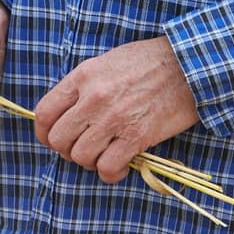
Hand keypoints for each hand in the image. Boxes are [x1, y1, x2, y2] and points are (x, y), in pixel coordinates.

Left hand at [34, 36, 198, 183]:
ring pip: (81, 156)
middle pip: (58, 140)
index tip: (52, 138)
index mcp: (83, 76)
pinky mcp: (136, 136)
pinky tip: (119, 165)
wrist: (189, 65)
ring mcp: (114, 118)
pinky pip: (108, 167)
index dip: (43, 133)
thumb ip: (83, 86)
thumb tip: (66, 114)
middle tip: (83, 147)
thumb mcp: (107, 62)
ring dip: (90, 161)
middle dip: (66, 150)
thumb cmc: (149, 61)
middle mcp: (94, 98)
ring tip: (104, 154)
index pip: (44, 113)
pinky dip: (110, 172)